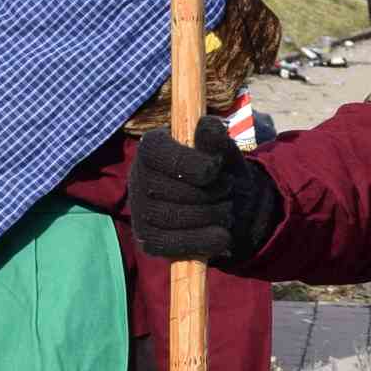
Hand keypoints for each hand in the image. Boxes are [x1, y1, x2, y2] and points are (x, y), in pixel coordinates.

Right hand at [129, 120, 277, 264]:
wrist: (232, 208)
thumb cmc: (223, 173)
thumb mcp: (225, 154)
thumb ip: (216, 140)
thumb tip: (208, 126)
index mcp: (152, 147)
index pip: (157, 152)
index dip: (189, 163)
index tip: (215, 169)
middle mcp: (138, 177)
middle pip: (173, 189)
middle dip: (212, 192)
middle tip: (227, 189)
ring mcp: (140, 210)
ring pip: (174, 217)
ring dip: (212, 216)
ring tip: (226, 209)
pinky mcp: (147, 239)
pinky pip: (170, 244)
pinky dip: (203, 241)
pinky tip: (221, 236)